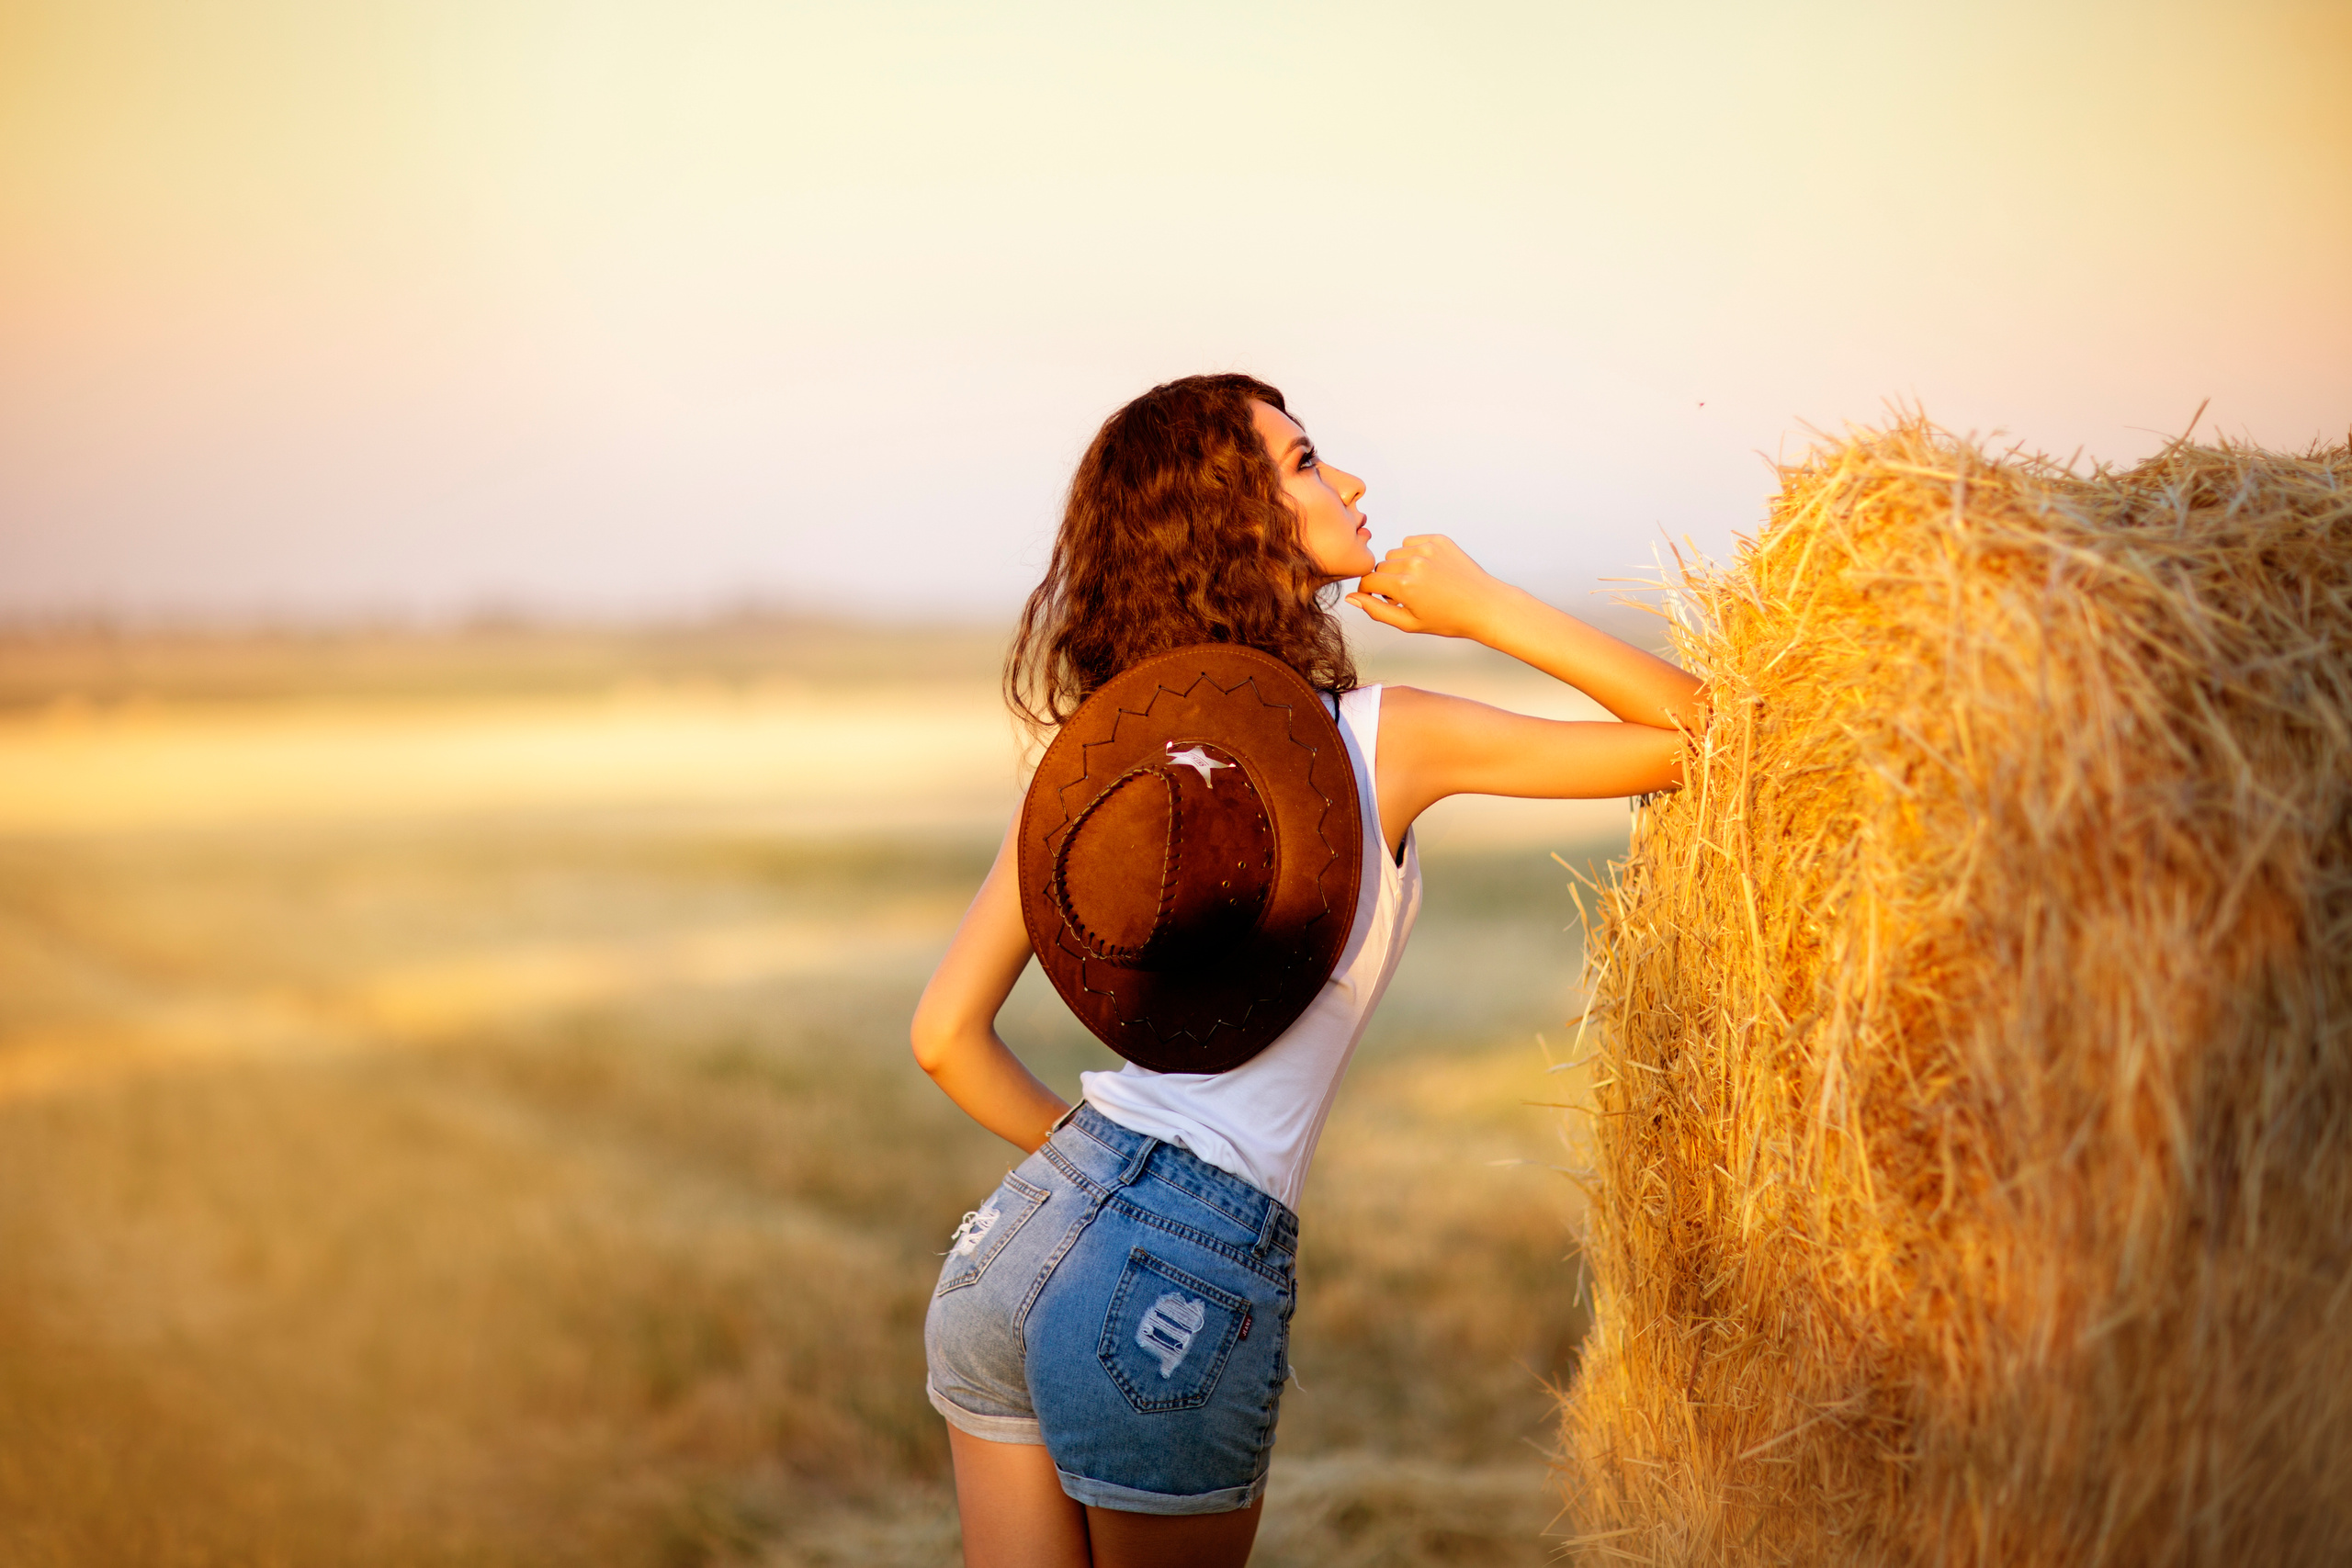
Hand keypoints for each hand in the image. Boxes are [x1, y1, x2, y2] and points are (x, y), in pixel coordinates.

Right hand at [1347, 535, 1517, 640]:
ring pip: (1395, 553)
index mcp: (1404, 586)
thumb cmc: (1449, 618)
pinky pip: (1411, 541)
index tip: (1381, 599)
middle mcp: (1413, 563)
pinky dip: (1414, 553)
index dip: (1370, 592)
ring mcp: (1427, 549)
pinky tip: (1429, 570)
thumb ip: (1375, 610)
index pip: (1368, 581)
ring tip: (1420, 583)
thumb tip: (1351, 598)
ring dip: (1400, 566)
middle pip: (1381, 566)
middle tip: (1407, 596)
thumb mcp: (1408, 623)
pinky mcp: (1438, 540)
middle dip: (1387, 580)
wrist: (1483, 605)